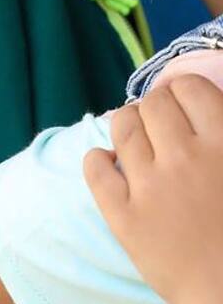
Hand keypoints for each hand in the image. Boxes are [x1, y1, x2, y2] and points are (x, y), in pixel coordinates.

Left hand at [84, 75, 222, 303]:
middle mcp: (184, 159)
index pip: (189, 87)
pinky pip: (95, 167)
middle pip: (153, 104)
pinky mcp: (124, 216)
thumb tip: (208, 114)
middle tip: (162, 126)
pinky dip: (98, 160)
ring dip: (128, 126)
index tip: (186, 106)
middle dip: (156, 108)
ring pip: (122, 127)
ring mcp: (150, 187)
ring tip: (138, 141)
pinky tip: (109, 164)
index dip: (184, 93)